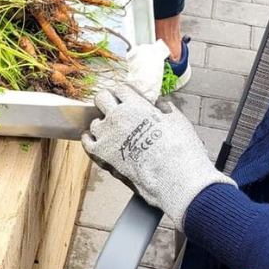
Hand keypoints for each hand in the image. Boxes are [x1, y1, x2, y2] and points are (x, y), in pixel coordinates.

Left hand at [82, 85, 235, 225]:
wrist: (176, 178)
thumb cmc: (180, 149)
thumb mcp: (177, 120)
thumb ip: (164, 108)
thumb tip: (158, 104)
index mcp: (135, 105)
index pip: (122, 89)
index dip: (126, 94)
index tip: (129, 99)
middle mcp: (117, 117)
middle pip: (102, 98)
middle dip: (108, 101)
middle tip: (116, 109)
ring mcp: (107, 136)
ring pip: (94, 122)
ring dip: (103, 124)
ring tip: (112, 131)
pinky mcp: (101, 156)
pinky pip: (87, 142)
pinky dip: (91, 139)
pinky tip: (97, 140)